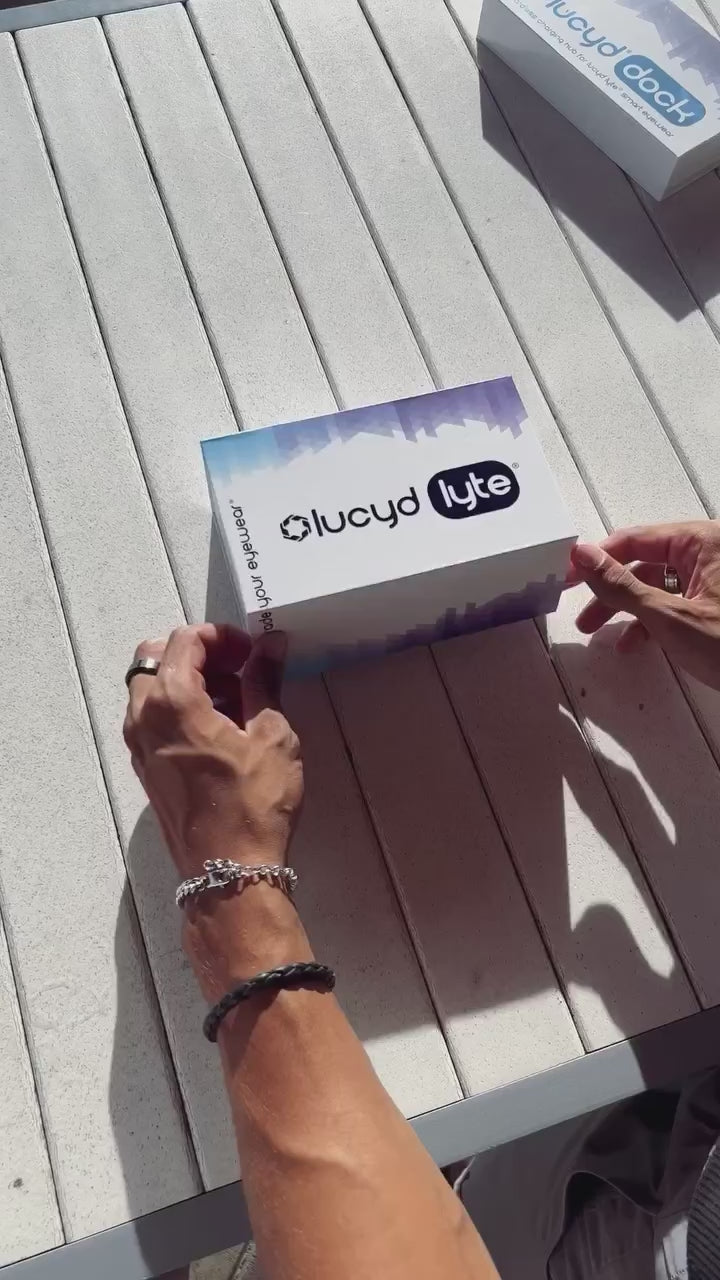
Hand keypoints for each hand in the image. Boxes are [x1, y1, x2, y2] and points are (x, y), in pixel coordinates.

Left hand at [123, 624, 302, 876]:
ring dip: (189, 681)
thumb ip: (265, 681)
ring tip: (236, 699)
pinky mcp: (144, 767)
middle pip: (157, 658)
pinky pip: (152, 719)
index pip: (185, 640)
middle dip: (199, 654)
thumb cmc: (255, 802)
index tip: (251, 652)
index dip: (221, 637)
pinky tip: (220, 729)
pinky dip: (180, 708)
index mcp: (173, 701)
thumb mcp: (272, 734)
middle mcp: (143, 718)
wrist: (229, 871)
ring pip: (152, 689)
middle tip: (240, 669)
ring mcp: (138, 745)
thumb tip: (270, 645)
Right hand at [568, 521, 719, 690]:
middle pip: (644, 562)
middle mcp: (710, 552)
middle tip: (578, 606)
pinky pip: (675, 602)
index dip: (598, 558)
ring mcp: (715, 579)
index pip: (635, 539)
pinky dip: (652, 621)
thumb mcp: (669, 617)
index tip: (567, 574)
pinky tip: (635, 643)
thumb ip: (620, 586)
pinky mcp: (716, 604)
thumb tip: (583, 557)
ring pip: (658, 585)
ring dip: (626, 609)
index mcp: (704, 540)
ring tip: (599, 632)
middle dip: (609, 589)